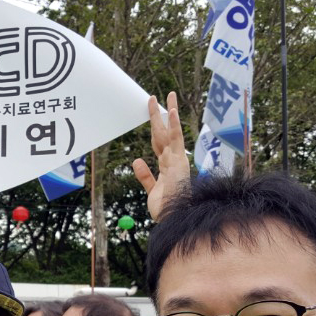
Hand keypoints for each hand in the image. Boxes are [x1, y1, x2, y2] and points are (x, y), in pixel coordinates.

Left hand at [132, 92, 190, 221]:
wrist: (173, 218)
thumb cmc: (166, 208)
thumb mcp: (152, 189)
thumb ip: (145, 175)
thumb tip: (137, 160)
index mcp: (168, 165)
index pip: (160, 141)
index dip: (156, 127)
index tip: (152, 113)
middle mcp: (174, 160)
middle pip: (164, 132)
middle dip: (160, 114)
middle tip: (155, 97)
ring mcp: (177, 160)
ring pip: (171, 131)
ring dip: (169, 113)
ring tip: (168, 97)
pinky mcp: (179, 161)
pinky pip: (175, 139)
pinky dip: (174, 124)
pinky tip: (172, 111)